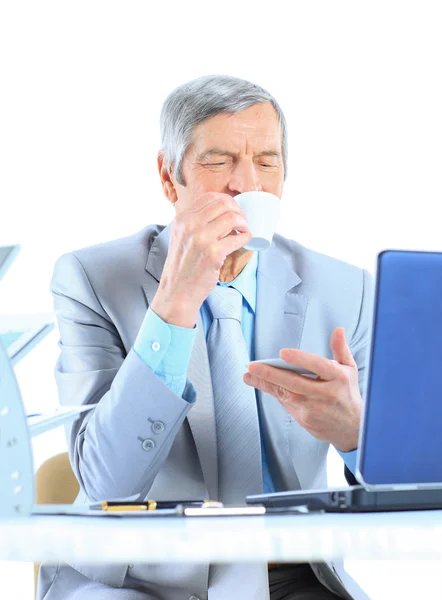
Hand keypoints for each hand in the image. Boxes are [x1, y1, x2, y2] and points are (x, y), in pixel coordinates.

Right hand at [151, 192, 251, 327]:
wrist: (177, 290)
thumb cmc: (182, 265)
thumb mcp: (180, 236)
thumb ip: (194, 222)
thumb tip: (219, 211)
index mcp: (182, 219)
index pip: (210, 197)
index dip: (227, 201)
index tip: (233, 211)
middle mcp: (190, 226)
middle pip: (223, 204)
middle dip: (238, 210)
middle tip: (242, 222)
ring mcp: (201, 239)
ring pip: (232, 218)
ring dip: (243, 223)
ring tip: (244, 231)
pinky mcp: (213, 254)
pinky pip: (237, 238)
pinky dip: (245, 238)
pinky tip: (245, 240)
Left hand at [243, 327, 361, 451]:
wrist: (352, 428)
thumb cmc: (348, 395)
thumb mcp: (349, 369)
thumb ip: (340, 349)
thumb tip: (338, 330)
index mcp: (338, 378)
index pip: (318, 366)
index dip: (300, 359)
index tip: (283, 353)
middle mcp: (325, 394)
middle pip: (295, 382)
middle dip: (271, 374)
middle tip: (254, 366)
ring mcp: (314, 408)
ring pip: (285, 394)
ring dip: (265, 384)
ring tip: (249, 375)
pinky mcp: (305, 419)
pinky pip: (285, 403)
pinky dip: (273, 392)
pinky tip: (261, 384)